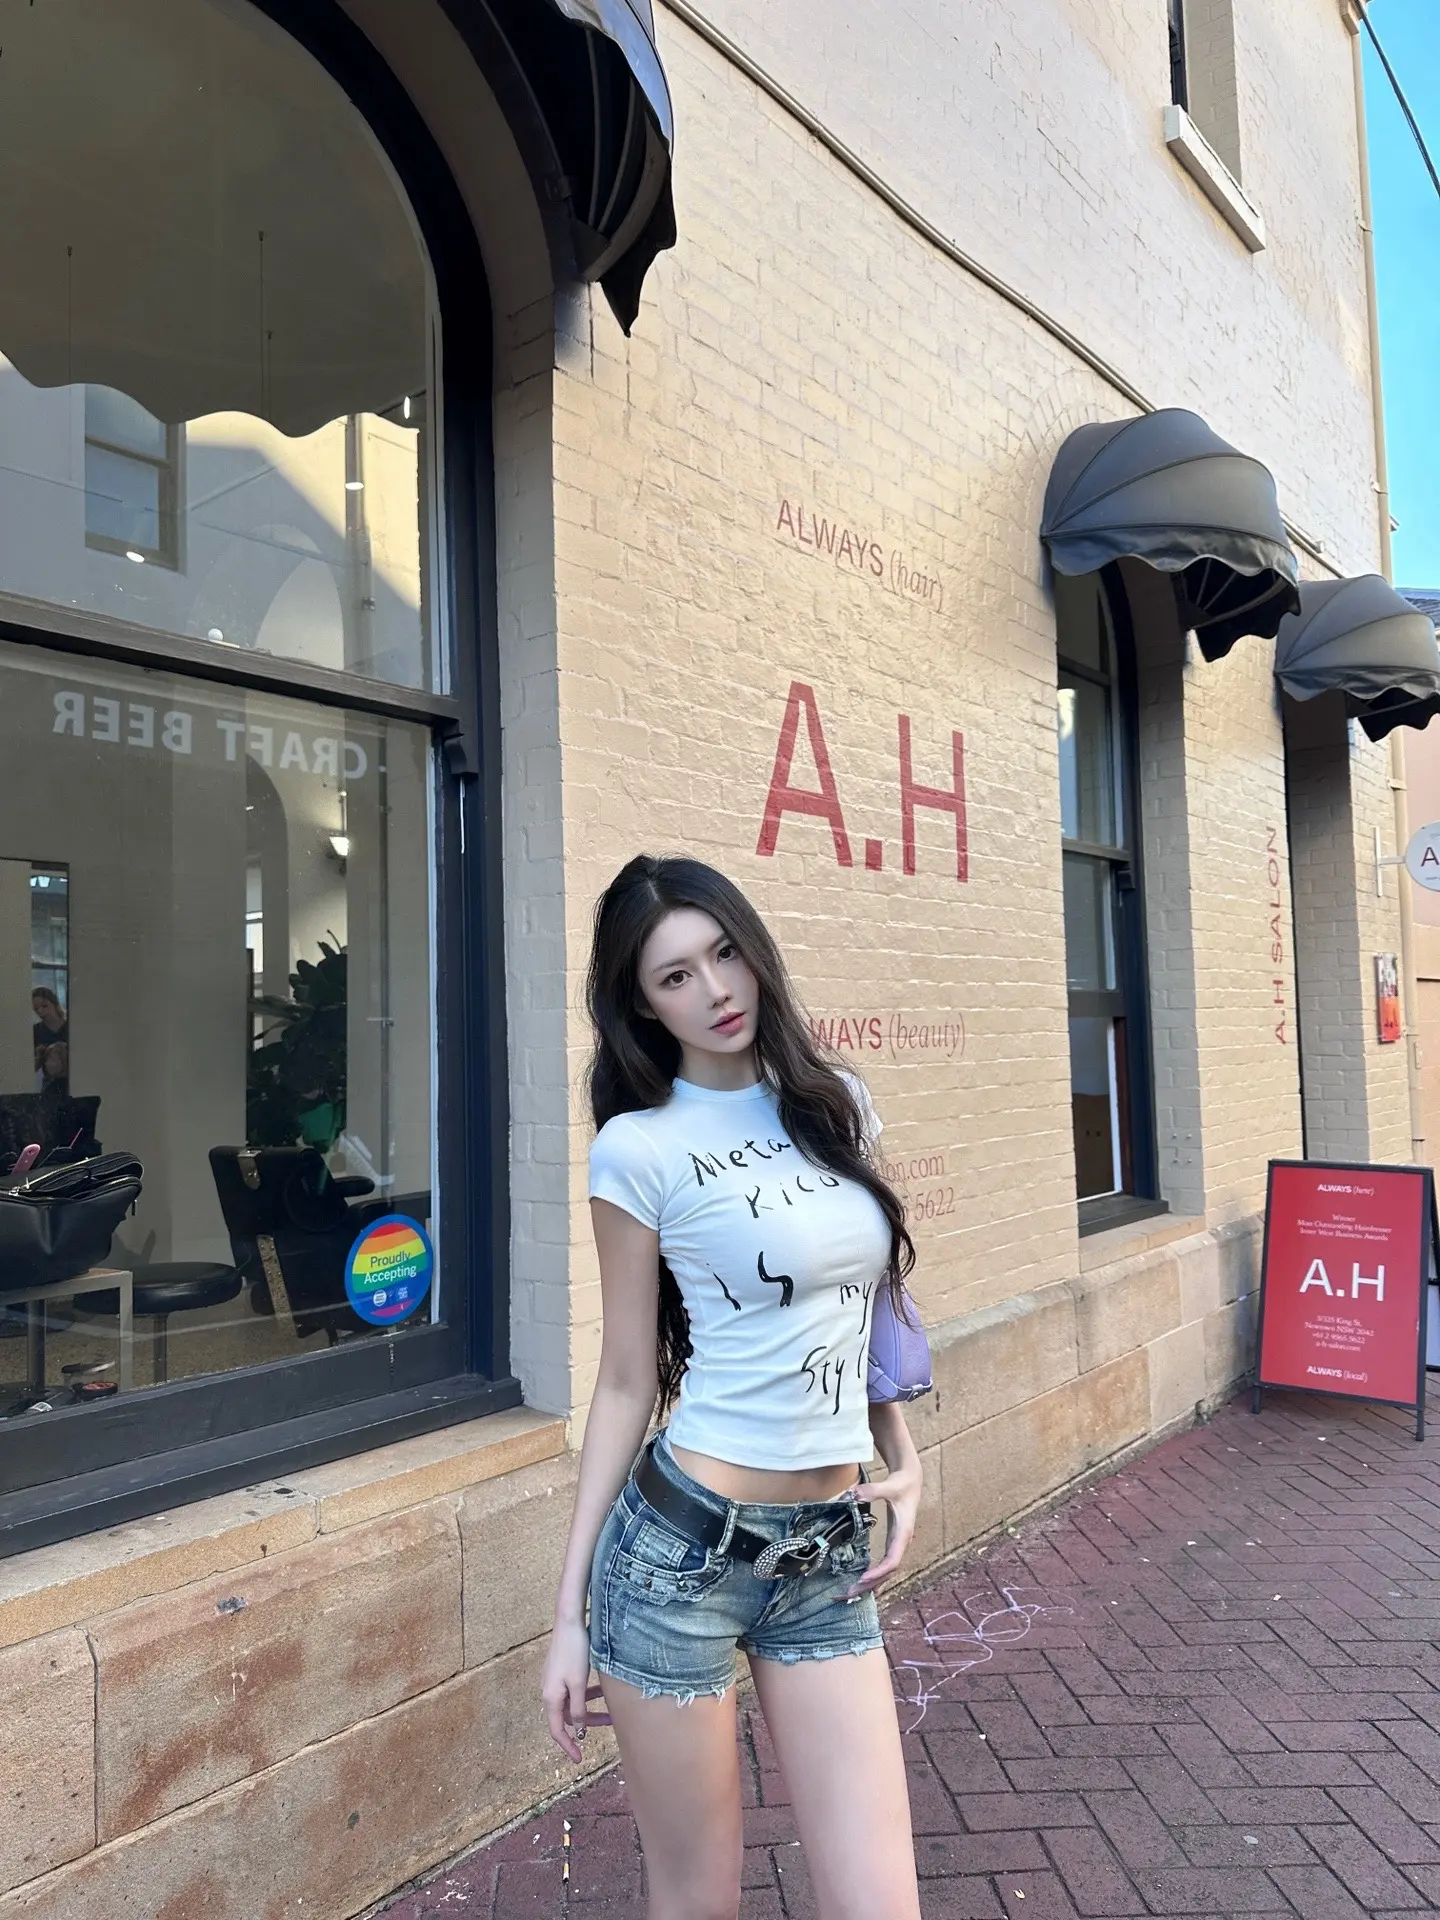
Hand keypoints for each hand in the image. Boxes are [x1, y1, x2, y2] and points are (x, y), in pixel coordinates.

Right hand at [541, 1619, 611, 1762]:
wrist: (569, 1621)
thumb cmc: (574, 1651)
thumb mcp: (578, 1684)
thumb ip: (578, 1709)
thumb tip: (578, 1731)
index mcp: (550, 1697)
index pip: (557, 1731)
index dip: (568, 1746)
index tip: (579, 1759)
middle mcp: (548, 1691)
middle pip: (566, 1717)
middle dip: (586, 1725)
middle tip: (607, 1727)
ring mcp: (553, 1680)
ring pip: (571, 1703)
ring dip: (588, 1708)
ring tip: (609, 1710)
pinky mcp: (560, 1670)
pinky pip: (572, 1690)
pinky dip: (585, 1695)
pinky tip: (599, 1691)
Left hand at [848, 1452, 921, 1594]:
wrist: (911, 1481)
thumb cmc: (902, 1484)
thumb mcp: (888, 1486)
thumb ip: (872, 1491)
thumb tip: (853, 1494)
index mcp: (903, 1533)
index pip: (892, 1561)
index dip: (879, 1572)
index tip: (863, 1579)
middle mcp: (902, 1543)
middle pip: (888, 1572)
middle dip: (871, 1584)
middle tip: (850, 1593)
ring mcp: (898, 1544)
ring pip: (887, 1571)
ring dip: (872, 1583)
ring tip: (852, 1593)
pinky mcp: (893, 1542)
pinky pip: (885, 1565)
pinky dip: (875, 1576)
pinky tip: (864, 1584)